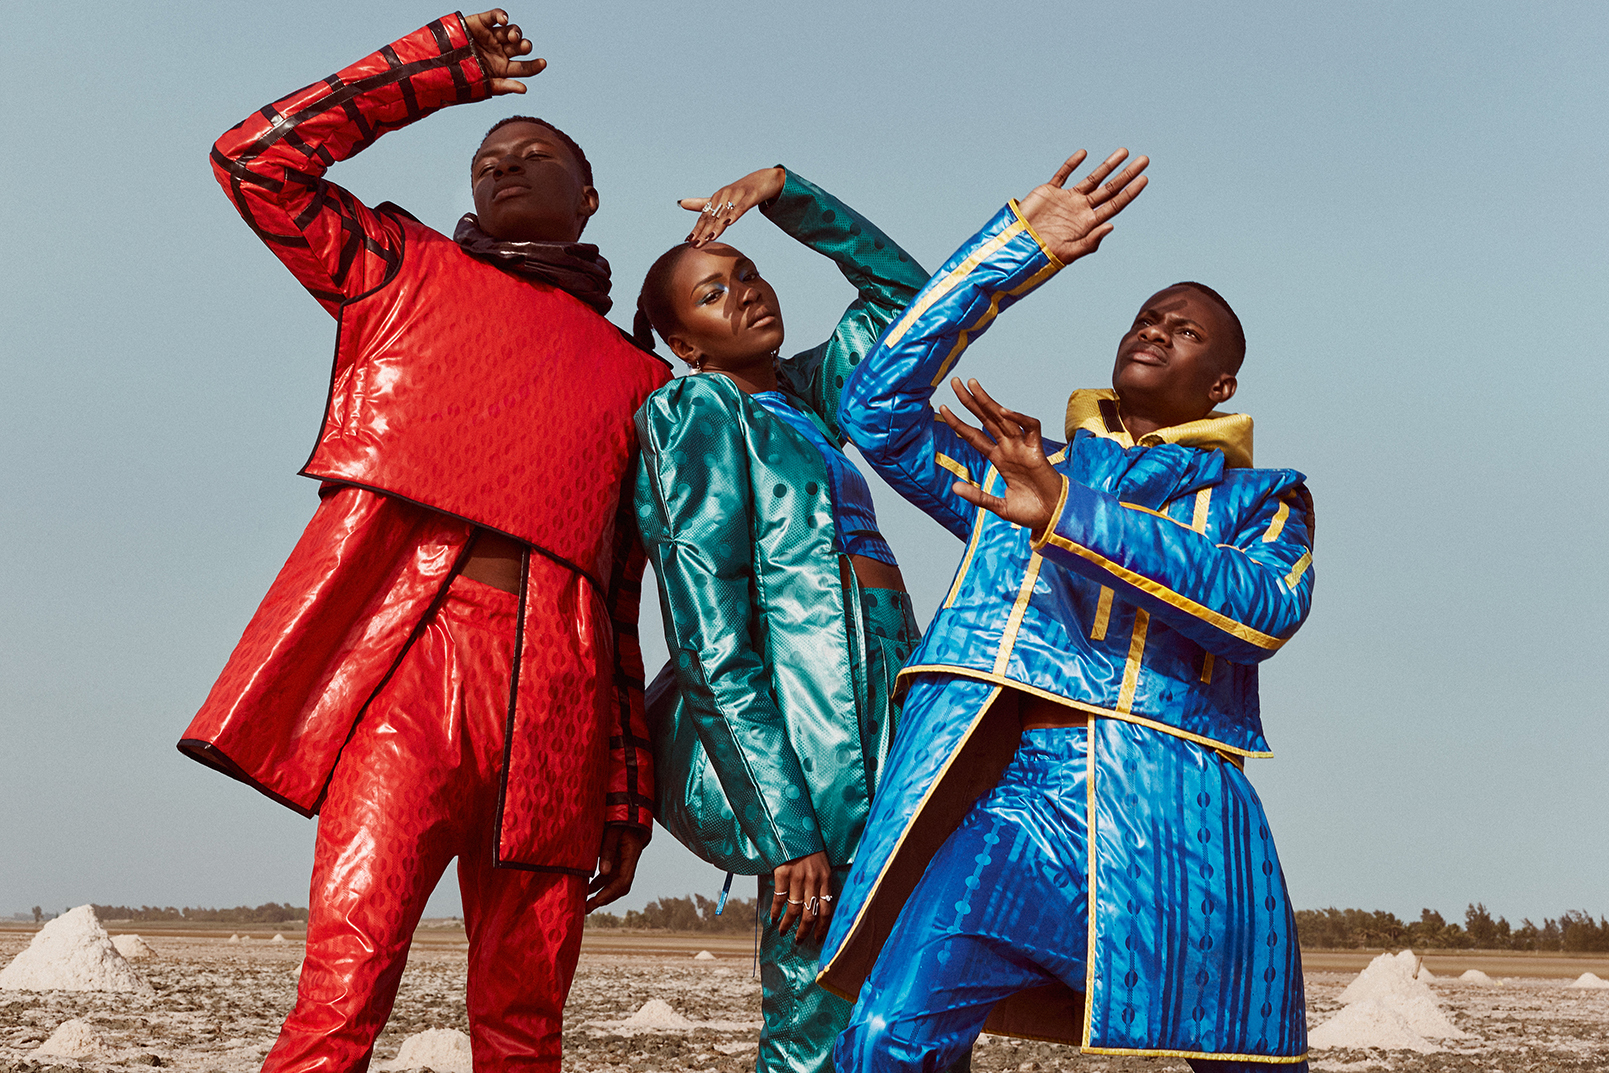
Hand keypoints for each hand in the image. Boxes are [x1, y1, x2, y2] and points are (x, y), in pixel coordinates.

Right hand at [465, 9, 546, 95]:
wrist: (437, 65)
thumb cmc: (460, 78)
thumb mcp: (483, 85)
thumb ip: (504, 86)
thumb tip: (525, 89)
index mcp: (502, 68)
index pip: (524, 67)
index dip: (534, 65)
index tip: (542, 63)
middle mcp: (499, 51)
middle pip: (519, 47)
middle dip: (524, 46)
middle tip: (524, 47)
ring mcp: (491, 37)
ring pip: (510, 31)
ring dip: (515, 32)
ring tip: (513, 37)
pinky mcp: (481, 23)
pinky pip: (495, 16)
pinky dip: (501, 15)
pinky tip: (504, 20)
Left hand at [586, 824, 648, 911]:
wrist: (625, 811)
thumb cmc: (619, 819)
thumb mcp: (612, 832)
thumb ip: (608, 850)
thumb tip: (603, 872)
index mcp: (631, 855)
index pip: (623, 881)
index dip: (610, 893)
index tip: (596, 901)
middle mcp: (629, 862)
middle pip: (619, 887)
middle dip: (603, 899)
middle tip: (586, 908)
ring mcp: (623, 863)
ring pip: (613, 884)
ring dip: (599, 894)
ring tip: (584, 904)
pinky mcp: (616, 861)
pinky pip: (607, 877)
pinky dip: (597, 885)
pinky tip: (586, 890)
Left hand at [679, 166, 786, 246]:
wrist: (765, 179)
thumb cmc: (742, 191)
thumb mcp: (722, 199)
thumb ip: (702, 203)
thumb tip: (681, 203)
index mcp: (717, 198)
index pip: (704, 216)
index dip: (697, 229)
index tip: (688, 241)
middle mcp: (724, 196)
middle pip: (713, 217)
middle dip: (703, 232)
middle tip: (695, 245)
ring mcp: (737, 195)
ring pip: (725, 214)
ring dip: (717, 227)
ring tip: (708, 238)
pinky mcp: (750, 195)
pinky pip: (741, 207)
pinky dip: (734, 215)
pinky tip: (729, 223)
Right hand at [770, 850, 834, 944]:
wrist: (794, 827)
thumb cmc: (809, 847)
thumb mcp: (821, 863)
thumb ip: (821, 882)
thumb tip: (817, 904)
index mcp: (826, 878)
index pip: (827, 910)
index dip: (822, 927)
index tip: (817, 939)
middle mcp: (813, 880)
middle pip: (810, 914)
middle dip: (804, 931)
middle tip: (798, 940)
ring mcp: (798, 877)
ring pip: (794, 909)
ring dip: (788, 924)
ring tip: (783, 931)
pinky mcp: (783, 872)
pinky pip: (779, 897)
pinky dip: (776, 910)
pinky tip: (773, 918)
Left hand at [939, 378, 1066, 536]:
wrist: (1052, 517)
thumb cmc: (1029, 511)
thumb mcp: (998, 506)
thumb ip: (977, 497)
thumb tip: (954, 487)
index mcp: (998, 459)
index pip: (974, 436)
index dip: (958, 422)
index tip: (943, 408)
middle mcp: (1008, 449)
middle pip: (986, 419)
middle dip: (971, 401)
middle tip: (956, 382)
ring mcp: (1022, 448)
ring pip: (1003, 418)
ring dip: (988, 402)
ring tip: (973, 386)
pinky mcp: (1037, 451)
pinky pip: (1029, 428)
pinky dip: (1019, 418)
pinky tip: (1004, 411)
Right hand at [1017, 149, 1148, 263]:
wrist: (1018, 247)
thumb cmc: (1044, 256)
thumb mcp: (1070, 252)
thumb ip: (1091, 241)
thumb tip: (1111, 225)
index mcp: (1089, 223)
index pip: (1115, 204)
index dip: (1130, 191)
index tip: (1144, 178)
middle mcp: (1081, 209)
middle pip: (1110, 188)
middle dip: (1127, 174)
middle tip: (1144, 160)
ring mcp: (1067, 199)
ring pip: (1092, 178)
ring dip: (1108, 165)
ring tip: (1124, 152)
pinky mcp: (1050, 192)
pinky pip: (1063, 174)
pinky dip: (1072, 164)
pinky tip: (1084, 154)